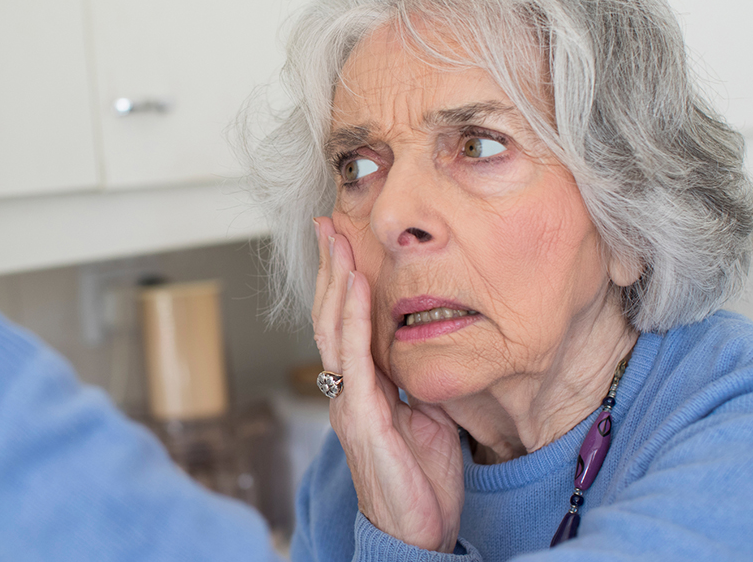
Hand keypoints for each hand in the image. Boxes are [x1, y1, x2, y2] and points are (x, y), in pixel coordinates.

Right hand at [313, 217, 463, 551]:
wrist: (416, 535)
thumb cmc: (420, 484)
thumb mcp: (425, 419)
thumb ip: (416, 383)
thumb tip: (425, 351)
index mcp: (361, 389)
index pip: (345, 324)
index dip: (341, 280)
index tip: (341, 239)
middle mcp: (346, 390)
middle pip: (331, 317)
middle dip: (329, 266)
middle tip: (327, 222)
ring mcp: (349, 402)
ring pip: (335, 329)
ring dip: (336, 279)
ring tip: (337, 239)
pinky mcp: (362, 418)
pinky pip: (355, 358)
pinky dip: (355, 317)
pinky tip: (358, 286)